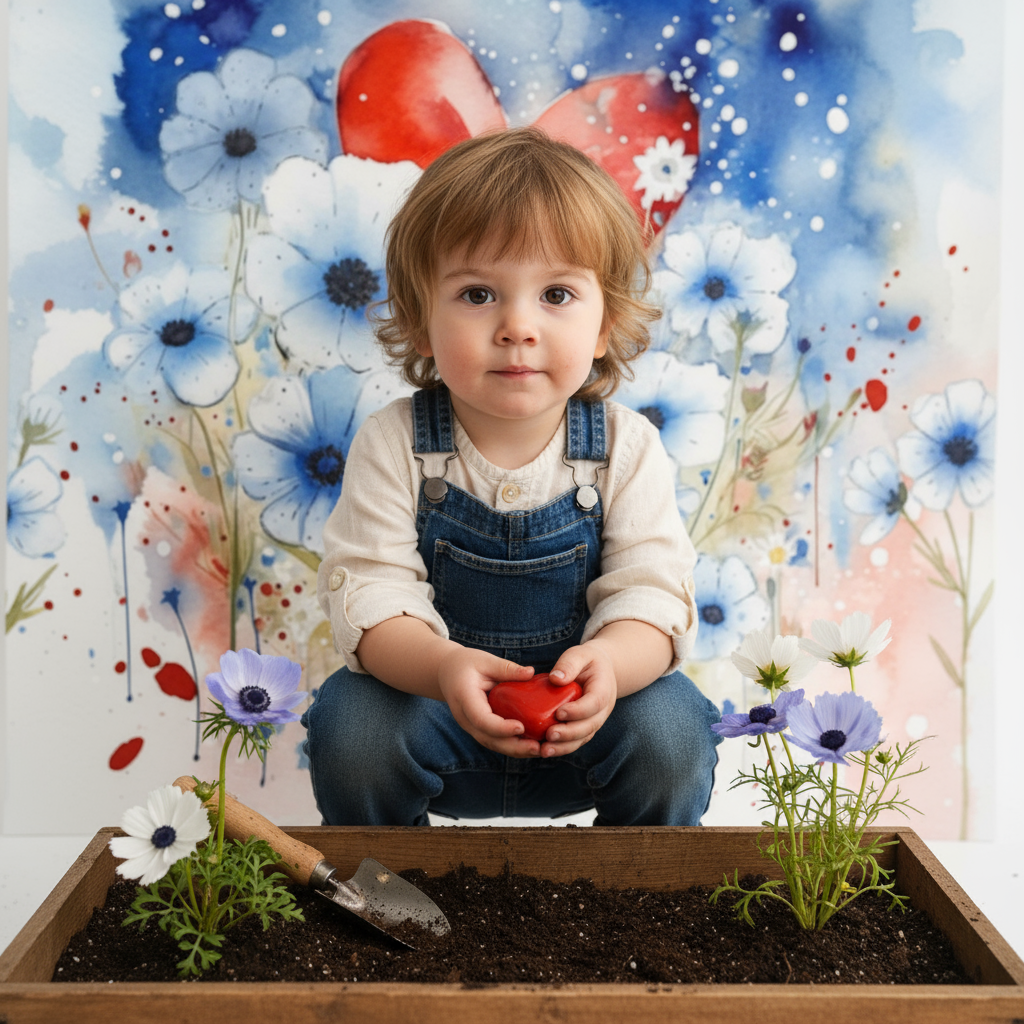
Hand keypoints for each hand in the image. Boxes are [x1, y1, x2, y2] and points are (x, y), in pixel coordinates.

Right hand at [437, 647, 542, 757]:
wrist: (446, 673)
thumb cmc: (467, 664)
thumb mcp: (485, 660)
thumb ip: (506, 668)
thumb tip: (531, 672)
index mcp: (464, 698)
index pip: (481, 719)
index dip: (500, 727)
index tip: (521, 727)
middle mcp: (465, 718)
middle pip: (488, 738)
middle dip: (513, 746)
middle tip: (537, 747)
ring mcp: (470, 726)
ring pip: (492, 744)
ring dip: (515, 750)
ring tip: (539, 750)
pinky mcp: (478, 729)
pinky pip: (494, 741)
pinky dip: (512, 746)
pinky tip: (531, 746)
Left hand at [539, 642, 617, 756]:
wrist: (600, 670)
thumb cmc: (587, 661)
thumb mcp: (580, 654)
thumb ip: (569, 664)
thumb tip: (555, 678)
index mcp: (604, 689)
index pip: (594, 703)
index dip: (578, 710)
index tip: (559, 713)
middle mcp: (603, 710)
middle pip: (589, 726)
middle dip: (570, 733)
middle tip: (550, 735)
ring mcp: (595, 721)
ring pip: (583, 738)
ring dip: (565, 746)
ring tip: (545, 750)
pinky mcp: (585, 728)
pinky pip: (576, 741)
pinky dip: (562, 748)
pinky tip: (545, 750)